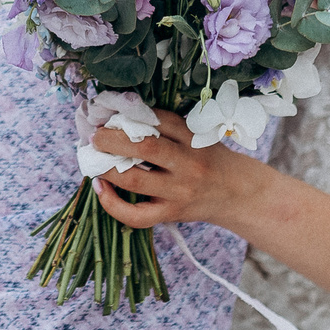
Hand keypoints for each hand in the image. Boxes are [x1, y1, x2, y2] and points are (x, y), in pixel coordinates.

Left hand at [87, 128, 260, 232]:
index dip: (128, 115)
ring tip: (93, 158)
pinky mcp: (170, 213)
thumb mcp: (197, 134)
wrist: (236, 193)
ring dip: (105, 168)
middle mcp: (187, 164)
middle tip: (95, 135)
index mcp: (193, 138)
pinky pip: (136, 215)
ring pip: (133, 180)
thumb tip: (121, 117)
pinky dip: (112, 204)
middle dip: (111, 139)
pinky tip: (100, 188)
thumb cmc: (208, 157)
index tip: (107, 113)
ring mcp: (178, 192)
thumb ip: (167, 126)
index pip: (158, 119)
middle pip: (144, 147)